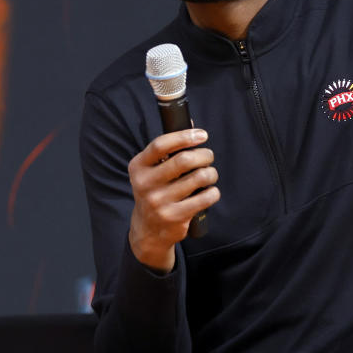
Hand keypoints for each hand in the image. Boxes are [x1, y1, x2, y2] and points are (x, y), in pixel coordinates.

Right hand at [128, 128, 220, 272]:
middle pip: (184, 160)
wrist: (148, 230)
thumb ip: (168, 149)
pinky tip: (210, 191)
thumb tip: (190, 123)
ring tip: (210, 174)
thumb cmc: (155, 191)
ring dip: (211, 173)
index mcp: (138, 167)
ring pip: (199, 178)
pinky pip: (205, 198)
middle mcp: (145, 184)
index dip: (184, 136)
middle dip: (204, 155)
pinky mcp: (175, 217)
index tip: (202, 135)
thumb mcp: (151, 170)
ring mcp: (159, 202)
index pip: (161, 145)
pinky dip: (213, 192)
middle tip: (209, 157)